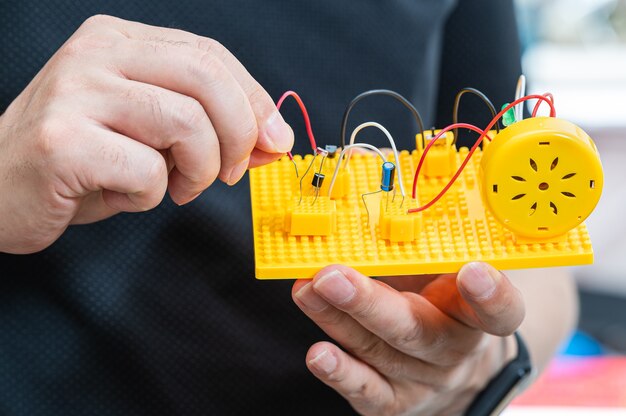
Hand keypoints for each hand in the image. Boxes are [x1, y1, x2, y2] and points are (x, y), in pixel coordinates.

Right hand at [0, 15, 292, 253]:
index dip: (254, 100)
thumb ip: (205, 124)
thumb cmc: (80, 160)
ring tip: (177, 188)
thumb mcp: (149, 131)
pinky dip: (153, 195)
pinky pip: (148, 170)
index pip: (211, 55)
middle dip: (239, 133)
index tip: (274, 141)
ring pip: (187, 122)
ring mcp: (76, 93)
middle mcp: (96, 54)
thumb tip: (272, 139)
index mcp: (119, 41)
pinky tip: (126, 194)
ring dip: (198, 170)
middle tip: (229, 172)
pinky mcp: (63, 140)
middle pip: (207, 78)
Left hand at [292, 262, 524, 415]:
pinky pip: (368, 391)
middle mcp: (453, 350)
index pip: (499, 310)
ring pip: (378, 352)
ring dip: (337, 322)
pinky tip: (318, 355)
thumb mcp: (441, 269)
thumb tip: (361, 188)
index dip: (490, 295)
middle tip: (332, 276)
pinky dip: (341, 373)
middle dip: (369, 303)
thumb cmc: (440, 302)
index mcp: (476, 314)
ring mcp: (423, 380)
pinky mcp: (395, 402)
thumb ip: (416, 240)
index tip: (473, 270)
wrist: (452, 368)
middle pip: (416, 331)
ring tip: (307, 291)